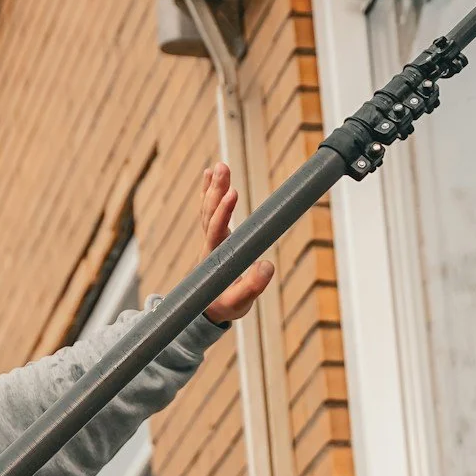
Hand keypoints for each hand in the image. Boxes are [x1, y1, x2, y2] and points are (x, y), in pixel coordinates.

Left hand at [199, 162, 275, 323]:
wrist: (208, 309)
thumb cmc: (224, 306)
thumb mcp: (238, 303)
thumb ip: (252, 287)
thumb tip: (267, 266)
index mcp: (214, 258)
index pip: (216, 230)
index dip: (222, 212)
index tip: (232, 193)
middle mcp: (209, 244)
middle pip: (209, 213)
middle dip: (216, 191)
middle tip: (222, 167)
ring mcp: (209, 239)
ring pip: (208, 209)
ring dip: (213, 187)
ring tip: (219, 166)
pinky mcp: (213, 236)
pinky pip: (209, 210)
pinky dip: (210, 192)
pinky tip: (210, 174)